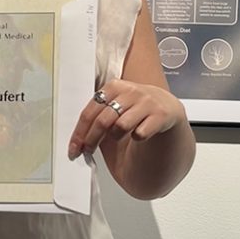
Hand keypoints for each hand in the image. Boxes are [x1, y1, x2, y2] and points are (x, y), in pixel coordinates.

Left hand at [68, 79, 185, 159]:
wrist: (165, 107)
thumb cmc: (134, 110)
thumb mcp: (114, 108)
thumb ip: (98, 119)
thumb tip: (78, 142)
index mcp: (114, 87)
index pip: (90, 111)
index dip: (80, 132)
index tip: (74, 149)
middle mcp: (130, 92)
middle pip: (102, 120)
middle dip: (92, 140)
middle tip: (87, 151)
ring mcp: (146, 102)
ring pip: (121, 126)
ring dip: (115, 136)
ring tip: (117, 137)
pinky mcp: (160, 114)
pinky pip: (140, 133)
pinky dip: (136, 137)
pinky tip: (138, 135)